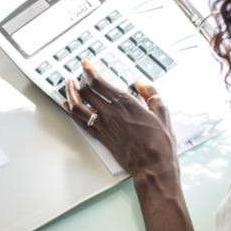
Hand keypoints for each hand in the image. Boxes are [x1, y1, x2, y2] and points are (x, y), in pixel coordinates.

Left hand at [64, 60, 177, 179]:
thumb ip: (151, 94)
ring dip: (70, 93)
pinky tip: (68, 106)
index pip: (99, 82)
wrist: (153, 167)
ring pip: (78, 106)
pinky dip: (71, 112)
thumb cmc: (160, 143)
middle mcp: (110, 113)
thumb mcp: (162, 112)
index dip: (89, 70)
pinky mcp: (101, 138)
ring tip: (68, 86)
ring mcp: (103, 126)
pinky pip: (80, 122)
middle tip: (80, 74)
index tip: (86, 64)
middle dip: (80, 79)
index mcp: (125, 103)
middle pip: (86, 91)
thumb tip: (141, 83)